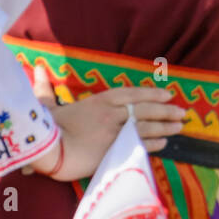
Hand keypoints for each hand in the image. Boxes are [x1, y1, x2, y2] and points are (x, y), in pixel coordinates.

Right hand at [24, 64, 183, 181]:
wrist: (44, 150)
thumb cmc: (44, 127)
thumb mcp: (46, 104)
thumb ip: (45, 88)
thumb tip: (36, 68)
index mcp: (99, 100)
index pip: (132, 93)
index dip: (152, 94)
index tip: (167, 94)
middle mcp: (111, 113)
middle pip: (145, 109)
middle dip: (165, 110)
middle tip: (182, 112)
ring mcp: (115, 131)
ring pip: (146, 126)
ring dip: (165, 126)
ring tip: (179, 127)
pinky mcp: (115, 150)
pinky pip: (139, 144)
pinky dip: (154, 143)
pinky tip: (165, 144)